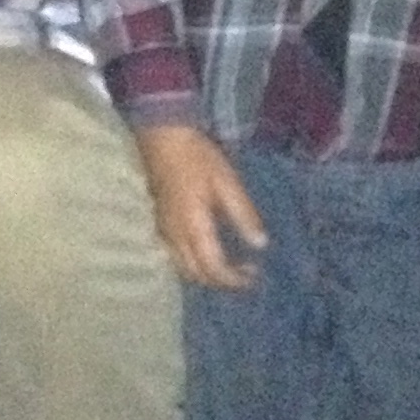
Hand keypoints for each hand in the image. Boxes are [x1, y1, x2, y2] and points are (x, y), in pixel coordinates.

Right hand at [135, 122, 267, 290]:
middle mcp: (175, 236)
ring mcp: (163, 231)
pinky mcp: (158, 224)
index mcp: (194, 227)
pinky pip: (173, 256)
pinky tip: (203, 253)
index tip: (253, 276)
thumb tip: (260, 244)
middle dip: (221, 281)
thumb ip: (243, 215)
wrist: (162, 138)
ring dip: (205, 275)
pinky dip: (191, 263)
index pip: (214, 268)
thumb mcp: (227, 182)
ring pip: (182, 268)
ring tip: (226, 267)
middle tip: (244, 273)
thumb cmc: (197, 157)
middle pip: (196, 274)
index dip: (234, 279)